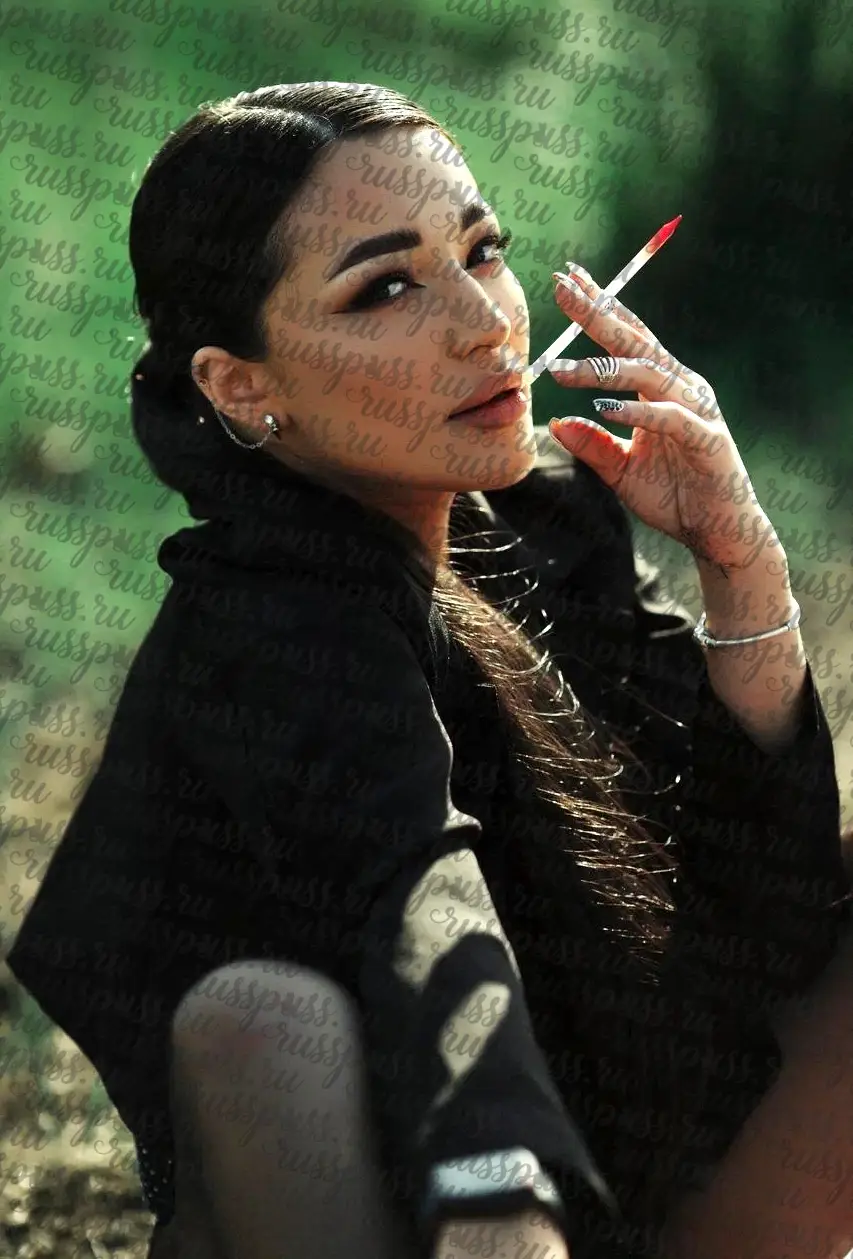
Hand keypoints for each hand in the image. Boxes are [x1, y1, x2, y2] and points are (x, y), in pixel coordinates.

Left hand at [546, 264, 777, 572]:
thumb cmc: (674, 498)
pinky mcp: (708, 440)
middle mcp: (681, 389)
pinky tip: (606, 406)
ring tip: (562, 370)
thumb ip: (593, 446)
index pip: (626, 340)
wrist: (718, 535)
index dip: (599, 308)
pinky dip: (639, 411)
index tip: (566, 280)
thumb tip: (556, 423)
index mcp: (661, 389)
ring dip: (603, 370)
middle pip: (635, 343)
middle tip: (563, 287)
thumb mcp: (620, 471)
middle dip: (598, 313)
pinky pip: (671, 419)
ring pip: (649, 375)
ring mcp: (697, 411)